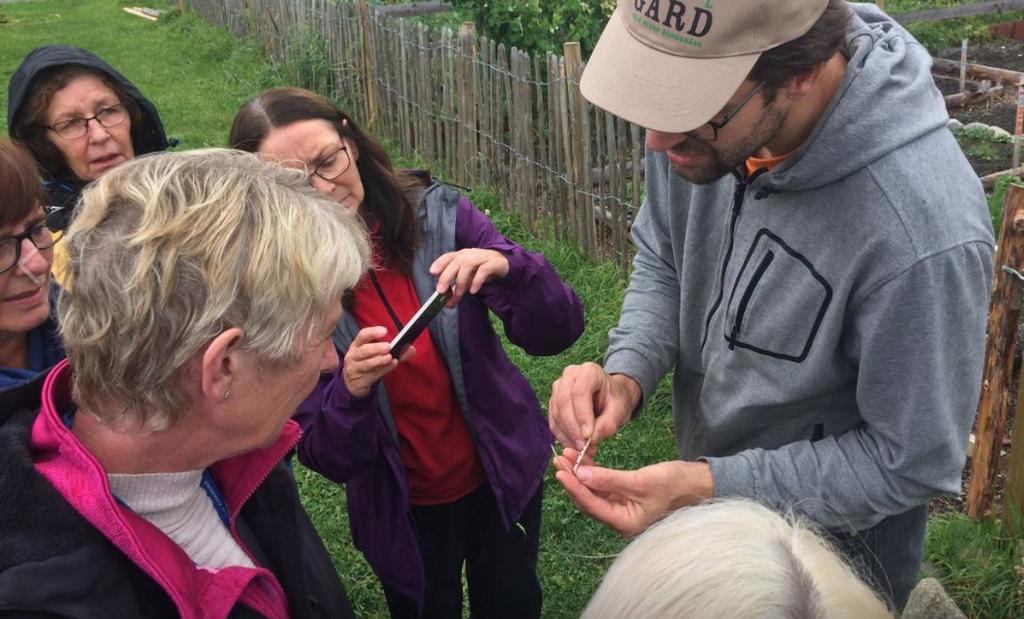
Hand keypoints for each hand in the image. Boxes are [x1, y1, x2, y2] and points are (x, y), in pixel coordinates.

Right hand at [343, 326, 413, 396]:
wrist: (354, 382)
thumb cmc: (367, 363)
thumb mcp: (377, 355)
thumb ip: (396, 351)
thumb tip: (411, 349)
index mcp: (358, 345)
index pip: (363, 336)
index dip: (372, 333)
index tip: (384, 331)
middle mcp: (354, 355)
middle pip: (363, 350)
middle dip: (376, 348)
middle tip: (388, 346)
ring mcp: (356, 368)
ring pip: (366, 363)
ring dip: (379, 360)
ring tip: (390, 357)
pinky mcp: (361, 379)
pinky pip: (372, 374)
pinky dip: (383, 369)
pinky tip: (391, 365)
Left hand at [429, 248, 509, 306]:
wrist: (504, 265)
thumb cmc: (482, 271)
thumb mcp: (467, 281)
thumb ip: (456, 292)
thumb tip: (446, 304)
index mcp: (462, 256)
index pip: (449, 256)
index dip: (440, 263)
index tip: (432, 272)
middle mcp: (471, 254)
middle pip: (456, 262)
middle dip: (447, 276)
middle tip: (441, 290)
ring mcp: (483, 257)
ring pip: (468, 264)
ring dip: (461, 280)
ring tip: (458, 293)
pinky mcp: (494, 263)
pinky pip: (484, 269)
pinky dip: (477, 280)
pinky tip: (473, 290)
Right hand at [548, 363, 639, 451]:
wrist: (611, 397)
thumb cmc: (616, 400)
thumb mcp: (620, 411)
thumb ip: (608, 424)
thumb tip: (591, 439)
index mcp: (589, 372)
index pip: (580, 392)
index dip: (582, 415)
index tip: (588, 436)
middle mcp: (570, 376)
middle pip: (563, 401)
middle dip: (572, 428)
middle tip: (583, 447)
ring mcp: (559, 388)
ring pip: (556, 413)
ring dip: (567, 434)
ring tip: (582, 449)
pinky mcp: (553, 402)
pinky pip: (553, 421)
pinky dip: (562, 436)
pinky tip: (573, 445)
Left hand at [552, 453, 712, 537]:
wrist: (697, 484)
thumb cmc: (675, 484)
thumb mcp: (641, 481)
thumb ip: (609, 479)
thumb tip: (581, 474)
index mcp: (625, 523)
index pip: (592, 506)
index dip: (574, 488)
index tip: (560, 472)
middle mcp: (620, 519)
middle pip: (588, 501)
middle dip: (572, 479)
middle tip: (559, 458)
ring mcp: (622, 509)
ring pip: (593, 493)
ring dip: (579, 474)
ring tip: (566, 455)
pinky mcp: (624, 498)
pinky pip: (602, 487)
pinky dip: (591, 473)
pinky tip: (583, 460)